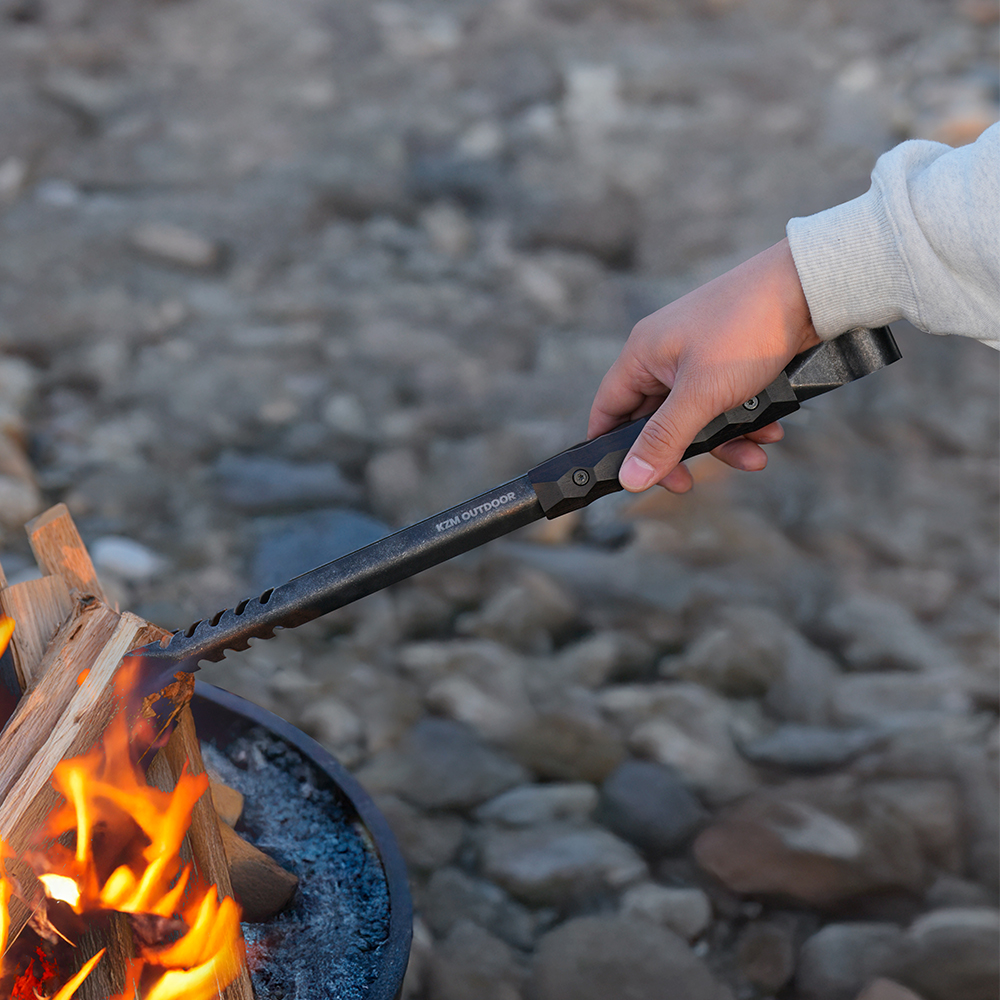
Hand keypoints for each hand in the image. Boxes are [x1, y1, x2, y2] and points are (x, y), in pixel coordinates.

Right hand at [588, 238, 820, 492]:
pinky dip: (743, 422)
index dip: (611, 448)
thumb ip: (663, 439)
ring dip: (723, 442)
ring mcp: (697, 357)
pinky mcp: (729, 361)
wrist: (810, 289)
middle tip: (689, 481)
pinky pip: (724, 404)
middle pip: (655, 421)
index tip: (630, 478)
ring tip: (753, 457)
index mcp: (642, 354)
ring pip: (696, 417)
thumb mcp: (701, 395)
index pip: (608, 410)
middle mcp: (664, 355)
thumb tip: (629, 478)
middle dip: (680, 451)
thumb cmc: (746, 328)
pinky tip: (769, 431)